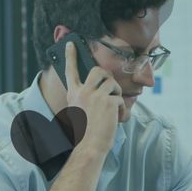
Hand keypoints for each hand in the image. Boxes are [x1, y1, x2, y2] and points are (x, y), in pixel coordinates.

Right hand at [64, 41, 123, 156]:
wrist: (89, 146)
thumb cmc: (85, 133)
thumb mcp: (78, 111)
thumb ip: (84, 98)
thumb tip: (98, 88)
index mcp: (73, 94)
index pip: (70, 70)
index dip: (71, 55)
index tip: (71, 43)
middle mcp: (83, 91)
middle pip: (98, 70)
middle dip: (107, 76)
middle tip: (110, 87)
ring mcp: (96, 95)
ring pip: (112, 83)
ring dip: (116, 94)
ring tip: (113, 107)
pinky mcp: (109, 101)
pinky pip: (120, 99)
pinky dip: (121, 109)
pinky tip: (116, 119)